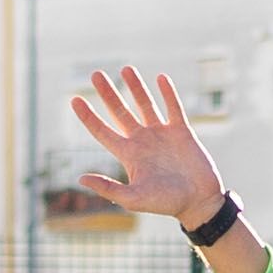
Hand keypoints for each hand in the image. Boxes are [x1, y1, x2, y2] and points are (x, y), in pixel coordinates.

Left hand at [67, 67, 221, 228]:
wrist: (199, 202)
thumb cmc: (166, 203)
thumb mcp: (134, 198)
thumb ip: (108, 188)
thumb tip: (81, 179)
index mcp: (129, 155)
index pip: (102, 131)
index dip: (88, 116)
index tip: (74, 100)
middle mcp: (142, 141)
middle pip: (120, 112)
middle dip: (108, 93)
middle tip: (95, 74)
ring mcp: (162, 134)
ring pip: (145, 104)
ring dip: (135, 87)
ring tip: (125, 68)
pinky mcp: (182, 132)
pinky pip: (173, 108)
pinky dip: (168, 93)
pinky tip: (161, 78)